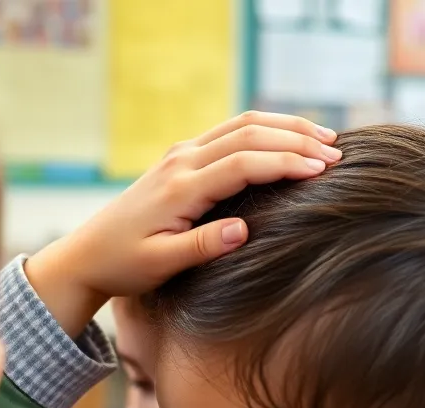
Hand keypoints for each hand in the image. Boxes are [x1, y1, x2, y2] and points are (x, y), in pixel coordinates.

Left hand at [26, 112, 339, 335]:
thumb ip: (202, 248)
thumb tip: (244, 231)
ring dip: (284, 127)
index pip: (244, 163)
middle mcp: (181, 161)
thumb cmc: (124, 265)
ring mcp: (181, 155)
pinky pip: (229, 132)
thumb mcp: (161, 265)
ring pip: (241, 125)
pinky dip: (265, 130)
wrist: (87, 254)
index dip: (286, 163)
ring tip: (324, 138)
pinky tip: (289, 139)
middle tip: (337, 151)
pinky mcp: (182, 158)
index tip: (323, 169)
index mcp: (180, 188)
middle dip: (296, 138)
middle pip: (248, 134)